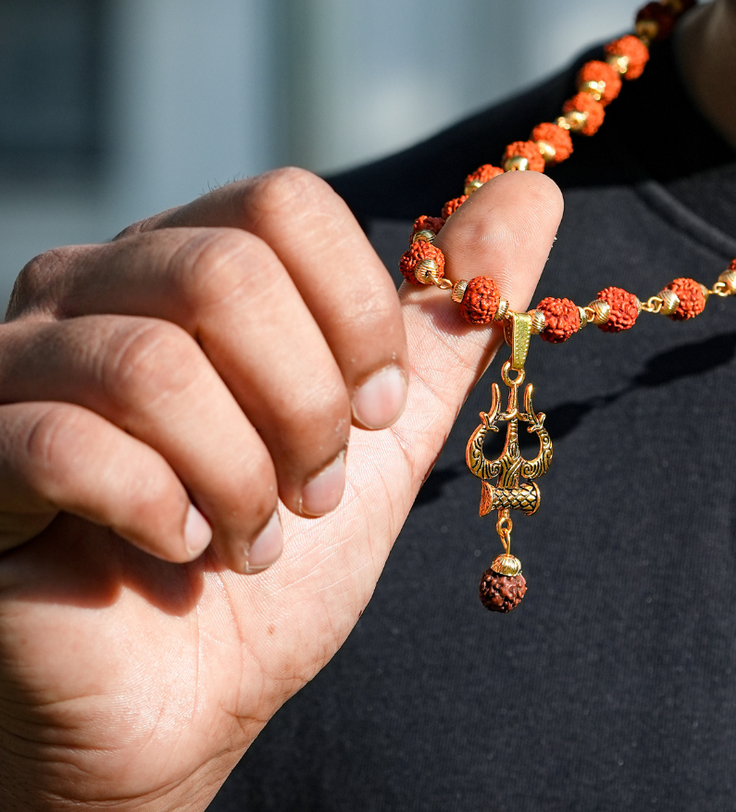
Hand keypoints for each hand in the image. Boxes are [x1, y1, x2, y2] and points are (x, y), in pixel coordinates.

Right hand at [0, 167, 561, 810]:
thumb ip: (453, 316)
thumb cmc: (285, 550)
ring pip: (153, 364)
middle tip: (317, 487)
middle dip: (304, 407)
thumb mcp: (390, 427)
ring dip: (242, 474)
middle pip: (224, 275)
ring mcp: (24, 363)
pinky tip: (184, 550)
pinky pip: (69, 443)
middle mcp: (98, 285)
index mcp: (196, 260)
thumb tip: (534, 196)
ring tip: (258, 533)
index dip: (355, 314)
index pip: (285, 202)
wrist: (190, 690)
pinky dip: (164, 512)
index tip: (377, 410)